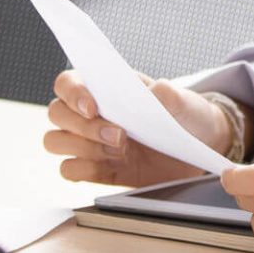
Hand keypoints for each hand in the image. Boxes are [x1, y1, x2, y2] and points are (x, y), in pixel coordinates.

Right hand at [44, 69, 234, 188]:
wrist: (199, 150)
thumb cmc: (187, 117)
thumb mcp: (187, 103)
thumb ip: (172, 95)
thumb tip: (157, 90)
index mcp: (105, 87)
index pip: (67, 83)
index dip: (73, 94)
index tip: (93, 108)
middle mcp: (90, 113)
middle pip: (56, 113)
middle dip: (84, 127)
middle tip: (120, 136)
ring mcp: (90, 141)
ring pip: (54, 141)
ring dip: (82, 147)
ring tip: (120, 151)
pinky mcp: (96, 169)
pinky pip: (68, 169)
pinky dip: (83, 169)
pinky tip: (113, 165)